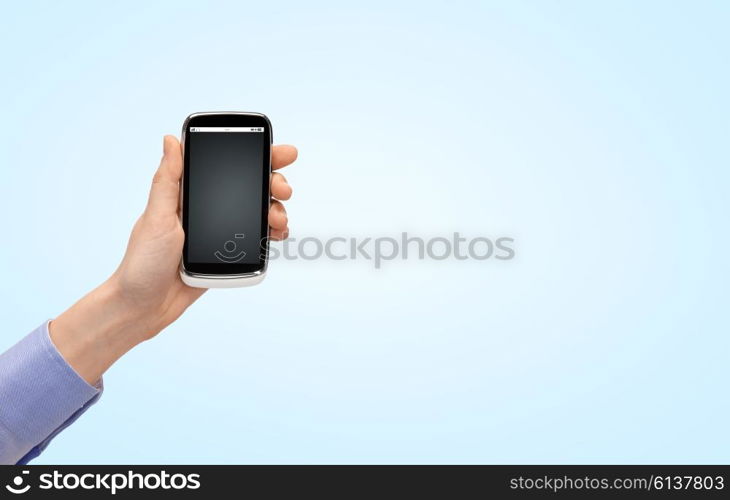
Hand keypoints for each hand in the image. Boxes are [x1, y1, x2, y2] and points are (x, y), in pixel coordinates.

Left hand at [49, 136, 297, 383]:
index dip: (256, 155)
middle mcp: (206, 208)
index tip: (281, 153)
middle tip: (283, 190)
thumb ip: (168, 180)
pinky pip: (256, 238)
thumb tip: (171, 140)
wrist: (144, 307)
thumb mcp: (156, 218)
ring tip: (278, 220)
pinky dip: (271, 233)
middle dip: (273, 183)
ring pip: (258, 211)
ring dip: (275, 210)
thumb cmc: (141, 263)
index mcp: (187, 193)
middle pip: (249, 186)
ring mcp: (219, 231)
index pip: (226, 165)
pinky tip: (277, 234)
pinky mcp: (227, 254)